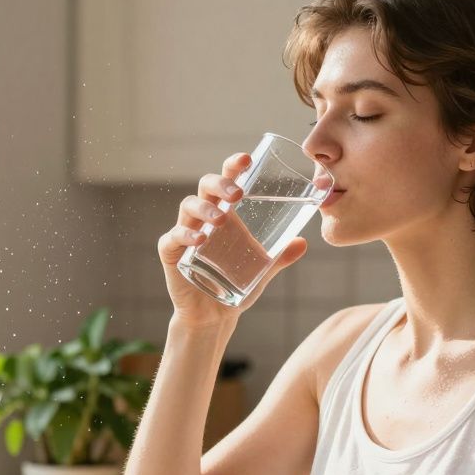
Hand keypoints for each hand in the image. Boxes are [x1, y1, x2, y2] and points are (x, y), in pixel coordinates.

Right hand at [157, 152, 308, 328]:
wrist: (214, 315)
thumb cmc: (237, 283)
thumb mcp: (263, 269)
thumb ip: (281, 256)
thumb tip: (303, 242)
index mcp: (226, 212)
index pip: (227, 180)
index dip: (234, 166)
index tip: (247, 158)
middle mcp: (204, 217)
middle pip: (206, 186)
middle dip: (220, 183)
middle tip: (238, 194)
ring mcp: (186, 232)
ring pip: (188, 206)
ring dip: (205, 209)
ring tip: (220, 219)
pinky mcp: (172, 253)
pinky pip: (173, 237)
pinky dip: (186, 235)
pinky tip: (201, 239)